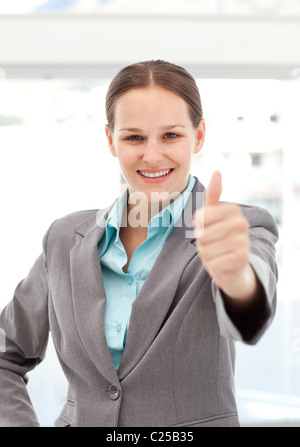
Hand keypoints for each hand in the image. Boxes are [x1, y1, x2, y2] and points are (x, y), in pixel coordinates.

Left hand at [194, 171, 257, 301]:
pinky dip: (213, 266)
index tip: (209, 229)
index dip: (198, 227)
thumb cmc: (219, 238)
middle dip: (202, 243)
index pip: (200, 217)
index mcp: (233, 210)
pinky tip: (222, 264)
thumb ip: (213, 196)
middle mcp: (242, 223)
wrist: (234, 267)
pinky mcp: (243, 259)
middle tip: (213, 244)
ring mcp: (244, 241)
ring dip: (207, 255)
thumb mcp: (213, 216)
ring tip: (217, 254)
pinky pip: (213, 262)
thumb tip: (217, 171)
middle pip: (202, 234)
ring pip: (206, 249)